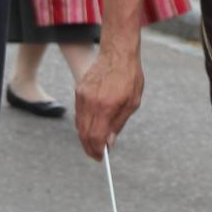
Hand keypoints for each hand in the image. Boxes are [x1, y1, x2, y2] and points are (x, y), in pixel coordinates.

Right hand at [76, 37, 144, 160]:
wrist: (118, 53)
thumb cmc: (129, 77)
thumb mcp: (132, 102)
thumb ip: (118, 123)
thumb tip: (109, 142)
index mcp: (105, 107)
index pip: (96, 137)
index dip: (97, 151)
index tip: (101, 158)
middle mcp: (90, 103)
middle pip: (84, 134)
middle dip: (89, 147)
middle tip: (96, 155)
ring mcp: (82, 96)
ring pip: (79, 125)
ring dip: (86, 137)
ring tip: (95, 143)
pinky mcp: (79, 91)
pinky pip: (79, 113)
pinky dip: (83, 124)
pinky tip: (92, 127)